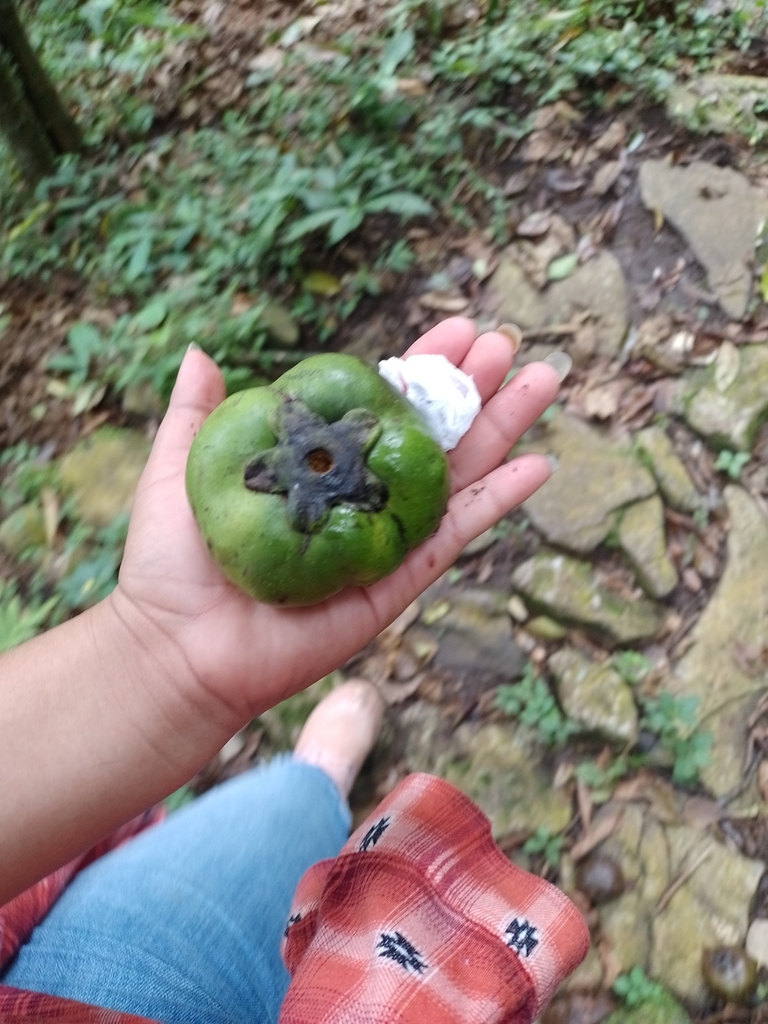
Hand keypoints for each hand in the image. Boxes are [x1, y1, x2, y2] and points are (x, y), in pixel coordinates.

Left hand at [111, 318, 559, 729]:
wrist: (180, 645)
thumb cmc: (173, 562)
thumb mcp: (181, 464)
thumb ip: (197, 411)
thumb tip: (201, 350)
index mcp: (320, 463)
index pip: (384, 405)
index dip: (421, 366)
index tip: (456, 327)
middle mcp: (362, 495)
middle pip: (433, 433)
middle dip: (472, 386)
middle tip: (507, 344)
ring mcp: (387, 537)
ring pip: (460, 474)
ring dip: (503, 426)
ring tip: (543, 378)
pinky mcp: (401, 579)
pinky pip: (459, 534)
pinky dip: (502, 501)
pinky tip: (539, 464)